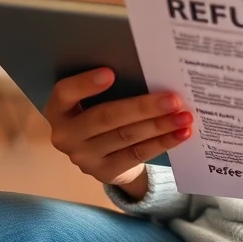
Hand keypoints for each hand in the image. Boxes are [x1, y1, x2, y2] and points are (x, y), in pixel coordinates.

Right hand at [44, 69, 192, 199]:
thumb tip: (149, 69)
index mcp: (58, 110)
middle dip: (143, 107)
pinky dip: (162, 142)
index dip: (85, 84)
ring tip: (184, 116)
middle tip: (173, 99)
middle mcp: (65, 135)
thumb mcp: (95, 99)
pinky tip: (181, 134)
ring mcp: (83, 157)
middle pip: (105, 117)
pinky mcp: (104, 172)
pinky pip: (137, 154)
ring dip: (159, 125)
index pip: (65, 93)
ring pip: (126, 136)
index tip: (111, 72)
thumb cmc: (102, 111)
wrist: (102, 153)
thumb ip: (110, 86)